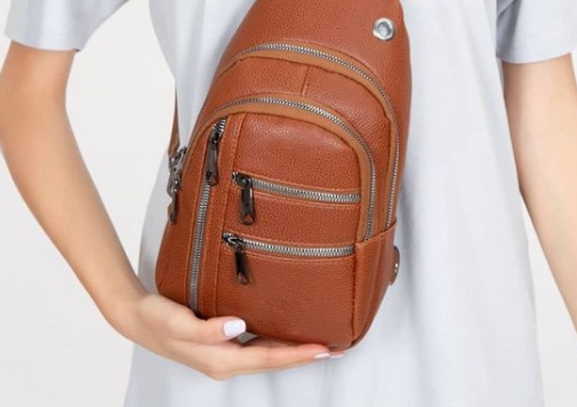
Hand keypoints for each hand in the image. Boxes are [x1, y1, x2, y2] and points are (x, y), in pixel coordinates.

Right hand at [108, 291, 345, 379]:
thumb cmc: (158, 318)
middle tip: (335, 349)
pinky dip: (276, 345)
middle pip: (272, 361)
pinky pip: (256, 349)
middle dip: (303, 356)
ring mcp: (224, 356)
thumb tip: (237, 327)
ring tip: (318, 344)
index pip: (267, 359)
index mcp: (220, 359)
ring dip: (293, 352)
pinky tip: (284, 336)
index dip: (297, 355)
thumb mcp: (178, 322)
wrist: (138, 318)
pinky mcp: (221, 346)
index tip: (324, 349)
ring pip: (266, 356)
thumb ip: (207, 328)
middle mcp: (226, 362)